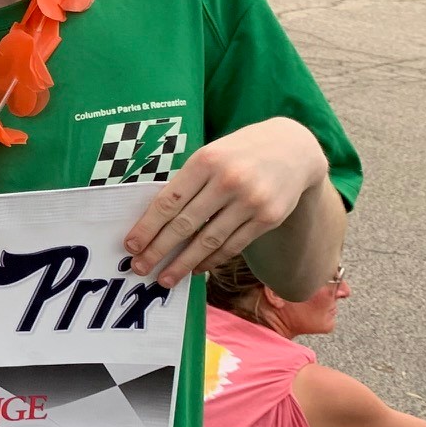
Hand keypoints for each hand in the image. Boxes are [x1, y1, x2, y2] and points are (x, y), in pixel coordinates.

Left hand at [124, 117, 328, 287]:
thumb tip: (153, 220)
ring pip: (209, 241)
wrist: (295, 148)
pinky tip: (195, 269)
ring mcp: (251, 201)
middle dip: (158, 250)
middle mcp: (228, 181)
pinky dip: (211, 260)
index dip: (147, 227)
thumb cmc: (239, 152)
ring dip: (183, 264)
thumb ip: (187, 182)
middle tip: (139, 268)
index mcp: (206, 161)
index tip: (130, 246)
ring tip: (165, 278)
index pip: (169, 201)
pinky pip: (233, 246)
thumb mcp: (210, 154)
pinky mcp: (268, 218)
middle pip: (185, 224)